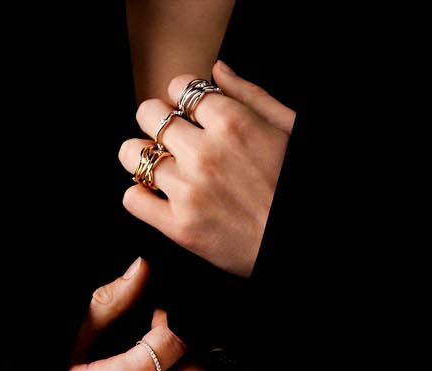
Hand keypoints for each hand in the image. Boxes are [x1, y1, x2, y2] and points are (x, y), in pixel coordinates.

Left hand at [119, 60, 296, 277]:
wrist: (299, 239)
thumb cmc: (297, 183)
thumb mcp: (289, 128)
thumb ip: (251, 95)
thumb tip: (217, 69)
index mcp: (233, 123)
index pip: (178, 86)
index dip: (183, 97)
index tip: (190, 112)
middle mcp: (204, 153)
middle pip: (148, 113)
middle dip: (158, 120)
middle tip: (174, 137)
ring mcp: (188, 190)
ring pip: (131, 153)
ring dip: (143, 155)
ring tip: (161, 164)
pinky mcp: (179, 226)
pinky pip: (132, 198)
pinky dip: (140, 195)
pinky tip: (158, 195)